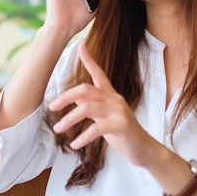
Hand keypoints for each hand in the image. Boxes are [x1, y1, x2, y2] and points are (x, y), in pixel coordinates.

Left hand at [48, 44, 154, 166]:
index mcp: (110, 95)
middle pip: (85, 90)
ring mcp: (119, 111)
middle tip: (52, 107)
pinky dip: (83, 137)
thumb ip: (91, 105)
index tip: (81, 46)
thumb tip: (74, 96)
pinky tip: (74, 144)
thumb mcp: (104, 117)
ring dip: (69, 119)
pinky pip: (97, 128)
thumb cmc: (122, 133)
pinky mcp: (121, 125)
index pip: (99, 73)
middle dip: (65, 97)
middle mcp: (114, 99)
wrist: (144, 149)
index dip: (89, 60)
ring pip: (87, 108)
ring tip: (58, 129)